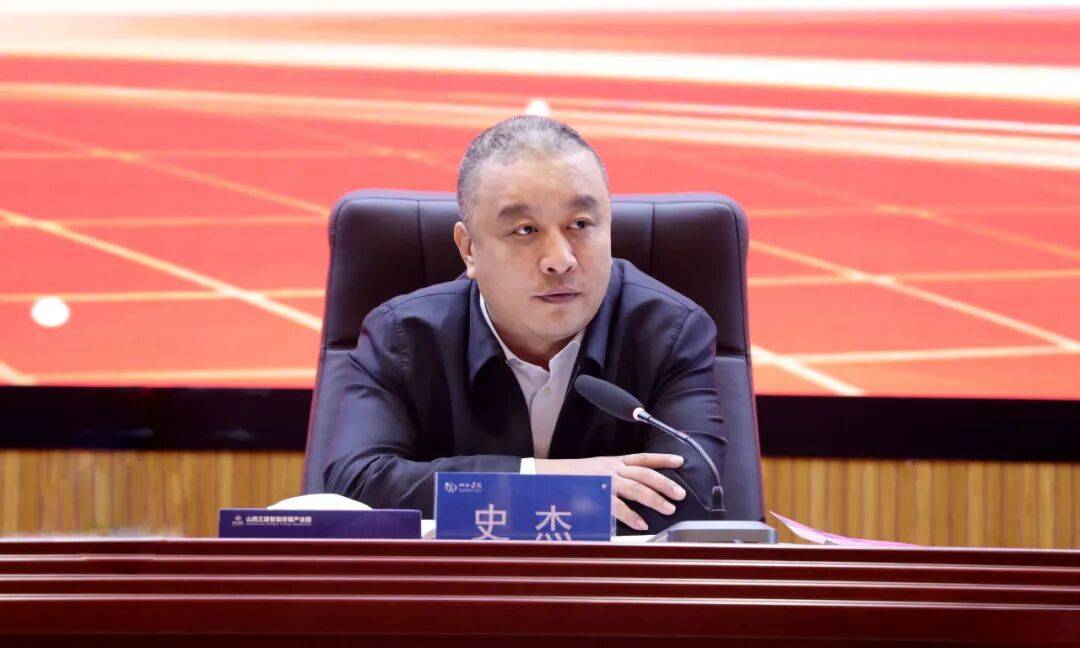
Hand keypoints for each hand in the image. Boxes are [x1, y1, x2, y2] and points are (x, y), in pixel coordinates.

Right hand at [534, 453, 685, 531]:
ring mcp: (604, 481)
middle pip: (645, 473)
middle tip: (680, 493)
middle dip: (665, 483)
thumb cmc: (569, 477)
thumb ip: (614, 477)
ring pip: (636, 488)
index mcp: (612, 461)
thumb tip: (635, 491)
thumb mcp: (595, 471)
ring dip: (654, 499)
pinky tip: (641, 524)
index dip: (663, 459)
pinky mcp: (595, 494)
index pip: (643, 458)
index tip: (680, 460)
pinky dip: (631, 516)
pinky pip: (618, 506)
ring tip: (669, 508)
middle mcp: (611, 468)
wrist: (544, 477)